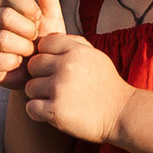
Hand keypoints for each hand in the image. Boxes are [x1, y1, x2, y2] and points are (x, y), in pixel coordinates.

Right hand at [0, 0, 65, 87]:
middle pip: (4, 16)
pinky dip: (12, 63)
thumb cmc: (46, 44)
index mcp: (7, 7)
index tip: (39, 19)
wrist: (46, 76)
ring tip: (30, 54)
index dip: (28, 7)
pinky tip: (20, 65)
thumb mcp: (50, 17)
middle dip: (27, 30)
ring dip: (22, 48)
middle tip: (35, 40)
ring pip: (1, 38)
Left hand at [20, 27, 129, 145]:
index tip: (54, 67)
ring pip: (30, 87)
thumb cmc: (107, 86)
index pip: (44, 43)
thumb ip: (74, 44)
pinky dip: (38, 112)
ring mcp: (60, 88)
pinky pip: (30, 107)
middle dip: (40, 76)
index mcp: (77, 51)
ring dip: (39, 96)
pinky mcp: (56, 111)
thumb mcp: (96, 57)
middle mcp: (66, 66)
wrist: (122, 115)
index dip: (46, 55)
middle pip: (33, 65)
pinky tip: (52, 112)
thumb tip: (48, 38)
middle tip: (53, 86)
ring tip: (56, 100)